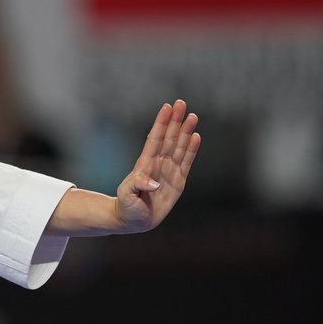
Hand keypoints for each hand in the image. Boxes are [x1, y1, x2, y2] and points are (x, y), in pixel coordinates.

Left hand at [114, 99, 200, 233]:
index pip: (154, 139)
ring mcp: (169, 171)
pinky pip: (187, 162)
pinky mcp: (178, 181)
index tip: (167, 107)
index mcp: (144, 164)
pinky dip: (192, 150)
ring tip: (192, 116)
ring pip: (179, 147)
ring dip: (186, 132)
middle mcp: (158, 164)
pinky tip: (196, 137)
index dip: (161, 123)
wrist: (134, 220)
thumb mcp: (126, 195)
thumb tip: (155, 182)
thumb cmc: (127, 206)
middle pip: (169, 138)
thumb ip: (137, 185)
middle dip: (175, 121)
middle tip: (181, 103)